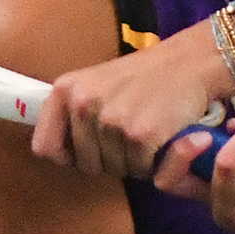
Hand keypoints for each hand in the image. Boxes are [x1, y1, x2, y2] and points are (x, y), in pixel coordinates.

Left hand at [31, 23, 227, 178]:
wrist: (189, 63)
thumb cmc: (143, 78)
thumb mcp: (94, 85)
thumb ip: (72, 115)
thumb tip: (53, 154)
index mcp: (65, 90)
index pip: (45, 148)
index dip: (68, 156)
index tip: (88, 151)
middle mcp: (83, 103)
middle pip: (85, 164)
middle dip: (108, 160)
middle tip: (129, 135)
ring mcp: (112, 120)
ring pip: (114, 170)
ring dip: (132, 162)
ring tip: (146, 133)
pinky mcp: (141, 134)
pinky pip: (140, 171)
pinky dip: (153, 164)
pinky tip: (161, 139)